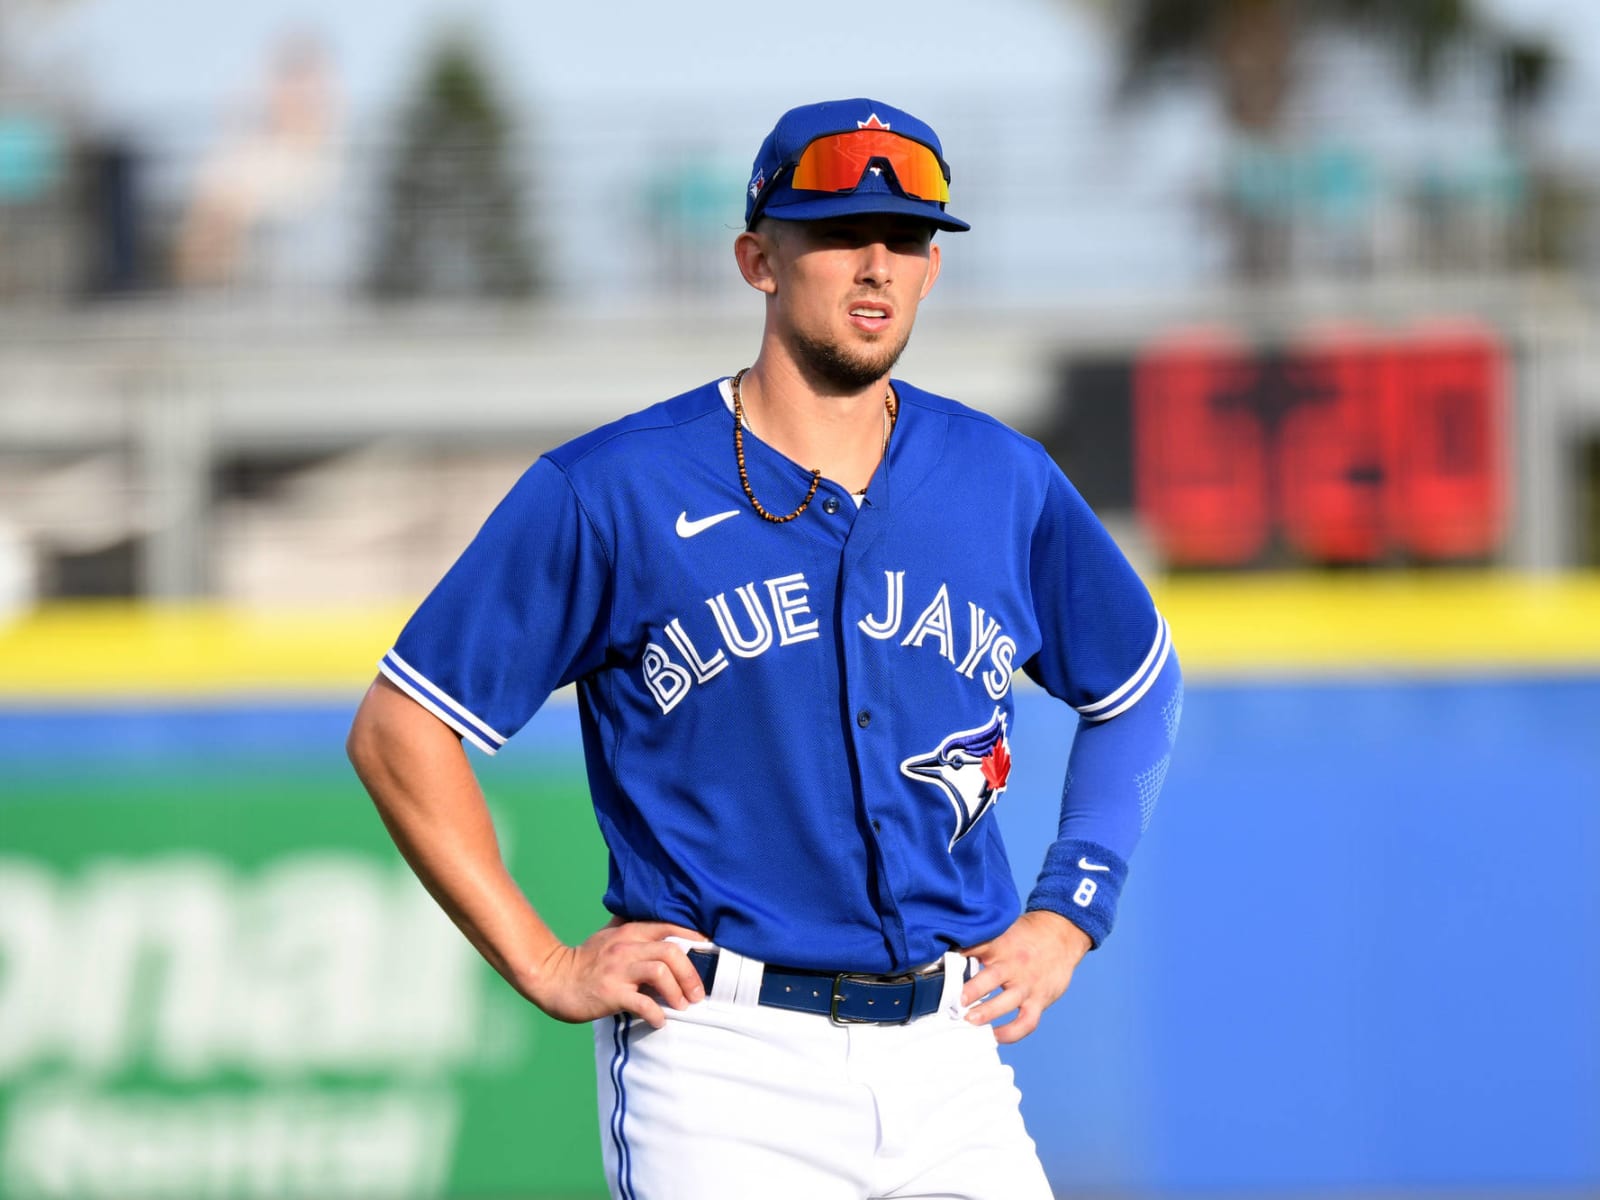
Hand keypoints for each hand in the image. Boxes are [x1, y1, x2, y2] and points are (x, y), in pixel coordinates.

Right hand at [526, 919, 708, 1028]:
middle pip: (671, 952)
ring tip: (682, 1006)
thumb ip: (629, 924)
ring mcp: (618, 971)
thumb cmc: (584, 959)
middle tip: (697, 993)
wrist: (553, 980)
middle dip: (691, 973)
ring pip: (660, 973)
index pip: (668, 927)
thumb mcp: (607, 934)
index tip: (710, 948)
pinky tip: (660, 1021)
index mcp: (629, 932)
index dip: (693, 935)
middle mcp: (626, 948)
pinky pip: (643, 1004)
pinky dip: (657, 1014)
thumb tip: (652, 918)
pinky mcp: (611, 994)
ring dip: (677, 993)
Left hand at [960, 910, 1092, 1044]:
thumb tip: (948, 950)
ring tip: (968, 1020)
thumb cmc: (1026, 934)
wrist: (1062, 934)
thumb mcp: (1002, 929)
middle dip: (970, 991)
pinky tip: (995, 1036)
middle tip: (954, 1002)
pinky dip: (1011, 1033)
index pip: (975, 949)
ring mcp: (1028, 984)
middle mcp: (1014, 964)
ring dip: (986, 1013)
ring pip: (1007, 1002)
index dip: (956, 959)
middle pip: (990, 977)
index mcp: (1001, 944)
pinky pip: (1026, 1021)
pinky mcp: (1040, 999)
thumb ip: (979, 941)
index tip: (939, 970)